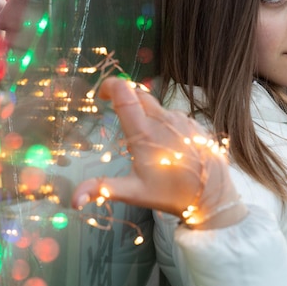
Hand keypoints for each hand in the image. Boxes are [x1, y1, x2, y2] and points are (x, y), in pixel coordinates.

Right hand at [71, 77, 246, 228]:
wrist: (213, 198)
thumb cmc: (170, 194)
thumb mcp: (134, 193)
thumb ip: (102, 189)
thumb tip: (73, 200)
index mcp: (144, 131)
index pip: (124, 93)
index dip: (111, 85)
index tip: (101, 93)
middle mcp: (163, 119)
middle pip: (140, 94)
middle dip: (126, 99)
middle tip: (117, 114)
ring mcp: (182, 119)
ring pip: (158, 108)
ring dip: (147, 116)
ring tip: (147, 143)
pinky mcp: (195, 124)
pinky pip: (175, 117)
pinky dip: (166, 125)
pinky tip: (168, 147)